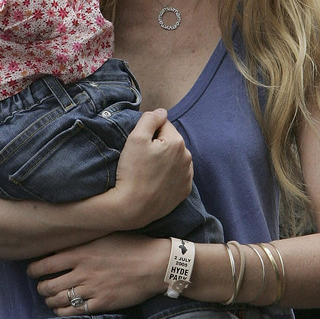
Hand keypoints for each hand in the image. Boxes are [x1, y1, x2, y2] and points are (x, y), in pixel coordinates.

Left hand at [27, 232, 165, 313]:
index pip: (45, 264)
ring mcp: (91, 289)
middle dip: (40, 287)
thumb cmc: (132, 246)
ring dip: (49, 300)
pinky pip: (74, 312)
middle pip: (48, 285)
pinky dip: (63, 312)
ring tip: (50, 297)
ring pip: (58, 300)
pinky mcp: (101, 303)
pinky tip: (62, 309)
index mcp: (81, 253)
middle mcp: (82, 272)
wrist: (154, 265)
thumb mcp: (104, 236)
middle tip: (41, 286)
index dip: (34, 270)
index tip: (32, 271)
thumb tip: (63, 244)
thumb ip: (82, 242)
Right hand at [111, 108, 193, 227]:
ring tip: (148, 171)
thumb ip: (150, 119)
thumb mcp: (136, 138)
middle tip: (141, 159)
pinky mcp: (184, 191)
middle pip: (170, 141)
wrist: (132, 207)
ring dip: (164, 160)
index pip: (162, 125)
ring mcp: (187, 176)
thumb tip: (162, 111)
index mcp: (177, 142)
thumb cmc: (132, 171)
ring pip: (174, 158)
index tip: (139, 146)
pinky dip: (168, 175)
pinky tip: (155, 181)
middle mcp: (187, 157)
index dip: (148, 132)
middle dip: (158, 145)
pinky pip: (177, 175)